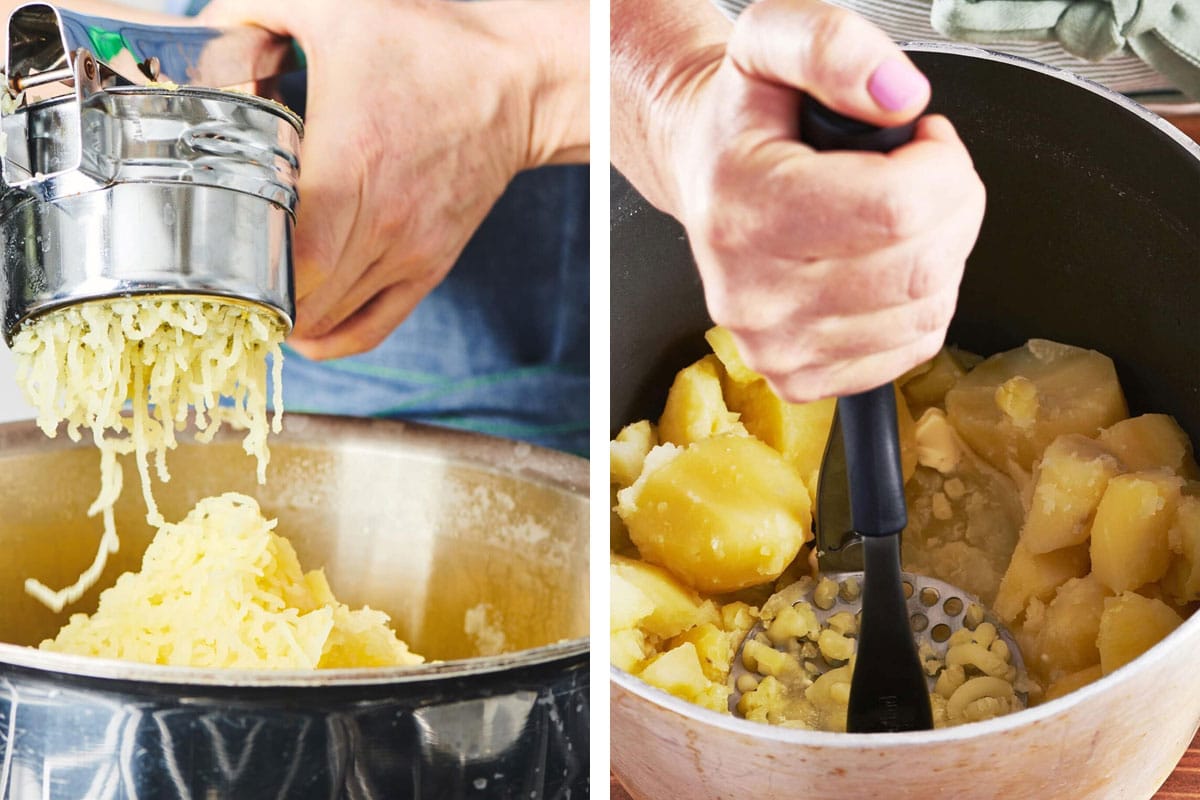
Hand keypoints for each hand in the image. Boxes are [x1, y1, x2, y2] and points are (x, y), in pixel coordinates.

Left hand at [203, 0, 587, 358]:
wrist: (517, 83)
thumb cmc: (431, 46)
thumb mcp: (334, 7)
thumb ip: (251, 12)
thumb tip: (200, 40)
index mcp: (354, 161)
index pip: (293, 258)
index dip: (242, 271)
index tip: (209, 253)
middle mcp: (385, 220)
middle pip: (304, 299)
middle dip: (252, 295)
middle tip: (216, 271)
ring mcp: (410, 251)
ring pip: (331, 321)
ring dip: (285, 317)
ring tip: (251, 291)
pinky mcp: (429, 266)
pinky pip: (371, 329)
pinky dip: (330, 339)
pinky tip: (301, 326)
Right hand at [615, 0, 984, 401]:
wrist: (707, 174)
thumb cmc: (745, 119)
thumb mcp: (769, 43)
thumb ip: (831, 45)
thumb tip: (898, 97)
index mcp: (746, 212)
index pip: (897, 209)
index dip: (942, 164)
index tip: (921, 140)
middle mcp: (753, 294)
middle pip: (921, 266)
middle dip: (952, 207)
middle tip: (920, 174)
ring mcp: (775, 346)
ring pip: (927, 310)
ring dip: (941, 253)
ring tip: (898, 216)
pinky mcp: (800, 378)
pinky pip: (913, 347)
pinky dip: (921, 301)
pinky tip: (883, 263)